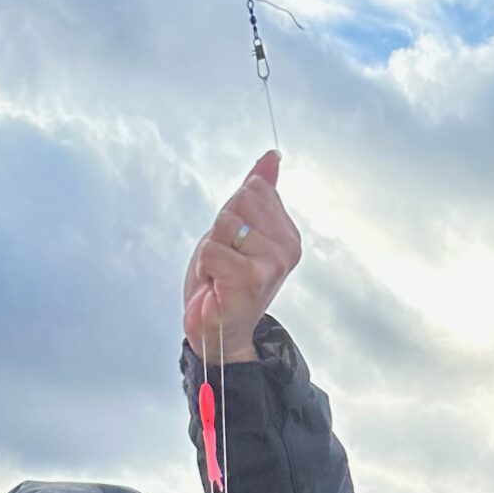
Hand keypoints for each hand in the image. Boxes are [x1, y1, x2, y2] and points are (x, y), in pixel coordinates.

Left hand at [183, 151, 298, 364]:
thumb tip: (272, 157)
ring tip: (220, 277)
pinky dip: (205, 269)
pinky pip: (212, 250)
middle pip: (238, 202)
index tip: (235, 247)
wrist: (217, 335)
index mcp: (288, 234)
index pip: (252, 189)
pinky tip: (216, 288)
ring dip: (211, 251)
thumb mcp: (238, 230)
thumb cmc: (225, 284)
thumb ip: (257, 195)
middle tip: (225, 263)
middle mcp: (287, 249)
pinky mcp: (251, 280)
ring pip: (224, 225)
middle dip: (220, 232)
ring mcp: (272, 265)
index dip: (231, 215)